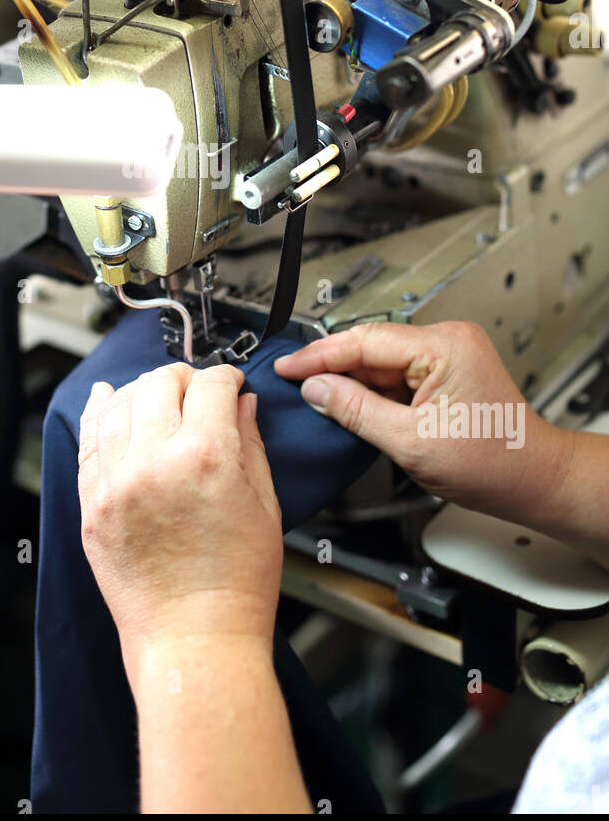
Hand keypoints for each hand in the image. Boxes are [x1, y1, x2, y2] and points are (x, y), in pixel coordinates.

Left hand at [78, 363, 282, 685]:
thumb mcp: (264, 506)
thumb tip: (242, 405)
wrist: (194, 640)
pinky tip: (105, 399)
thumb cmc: (237, 586)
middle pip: (160, 384)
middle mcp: (155, 461)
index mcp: (207, 457)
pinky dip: (97, 413)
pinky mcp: (92, 505)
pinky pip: (88, 442)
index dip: (226, 378)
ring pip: (120, 404)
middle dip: (184, 378)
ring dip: (142, 391)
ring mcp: (116, 483)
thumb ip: (250, 444)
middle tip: (196, 390)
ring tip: (156, 395)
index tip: (230, 384)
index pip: (211, 386)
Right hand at [274, 320, 574, 529]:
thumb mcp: (409, 441)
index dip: (319, 355)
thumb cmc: (492, 463)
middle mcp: (448, 340)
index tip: (288, 367)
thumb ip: (355, 410)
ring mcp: (449, 354)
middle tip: (293, 384)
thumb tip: (316, 388)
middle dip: (332, 368)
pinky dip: (374, 391)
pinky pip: (398, 374)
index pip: (364, 340)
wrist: (532, 480)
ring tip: (319, 401)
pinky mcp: (448, 370)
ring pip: (382, 362)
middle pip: (371, 347)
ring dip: (352, 382)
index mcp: (444, 346)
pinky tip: (353, 407)